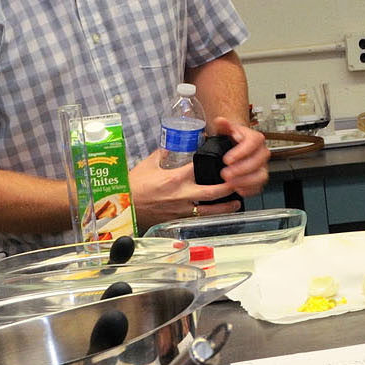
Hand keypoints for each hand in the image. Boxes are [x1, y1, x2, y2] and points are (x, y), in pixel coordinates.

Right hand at [127, 151, 243, 229]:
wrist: (123, 207)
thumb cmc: (132, 186)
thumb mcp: (148, 164)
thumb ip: (163, 154)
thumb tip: (172, 145)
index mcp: (175, 178)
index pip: (201, 167)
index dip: (215, 162)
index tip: (224, 158)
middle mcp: (182, 194)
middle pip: (213, 191)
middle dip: (230, 187)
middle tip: (241, 182)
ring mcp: (181, 209)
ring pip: (210, 209)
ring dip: (225, 206)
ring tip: (237, 201)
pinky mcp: (178, 219)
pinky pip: (198, 217)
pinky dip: (210, 215)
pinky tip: (217, 213)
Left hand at [213, 116, 269, 194]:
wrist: (236, 146)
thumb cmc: (232, 138)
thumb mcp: (226, 130)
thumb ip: (223, 126)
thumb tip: (221, 120)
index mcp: (256, 138)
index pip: (252, 144)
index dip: (240, 153)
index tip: (226, 159)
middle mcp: (262, 152)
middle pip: (257, 161)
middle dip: (241, 169)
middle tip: (225, 173)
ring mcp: (263, 166)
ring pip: (261, 176)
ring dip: (245, 181)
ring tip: (230, 183)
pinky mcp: (260, 178)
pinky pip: (259, 187)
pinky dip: (249, 190)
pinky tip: (237, 189)